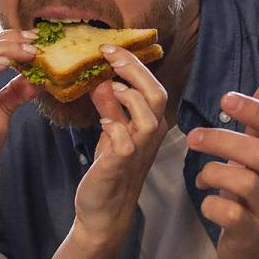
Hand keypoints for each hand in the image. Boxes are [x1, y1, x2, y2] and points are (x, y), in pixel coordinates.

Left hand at [71, 45, 169, 243]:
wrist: (103, 210)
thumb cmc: (110, 170)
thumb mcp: (111, 131)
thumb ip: (110, 106)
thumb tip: (104, 79)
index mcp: (149, 124)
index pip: (152, 86)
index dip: (133, 64)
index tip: (109, 48)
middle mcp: (150, 136)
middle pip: (156, 95)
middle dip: (134, 69)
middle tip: (108, 54)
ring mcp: (138, 152)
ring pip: (149, 118)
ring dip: (129, 98)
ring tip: (109, 87)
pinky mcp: (120, 166)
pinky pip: (125, 144)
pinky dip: (114, 127)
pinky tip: (102, 122)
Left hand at [187, 80, 258, 258]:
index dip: (256, 110)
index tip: (226, 98)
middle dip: (223, 140)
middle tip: (193, 136)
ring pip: (245, 183)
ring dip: (213, 172)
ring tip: (200, 175)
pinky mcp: (251, 235)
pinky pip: (231, 214)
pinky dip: (211, 203)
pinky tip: (205, 199)